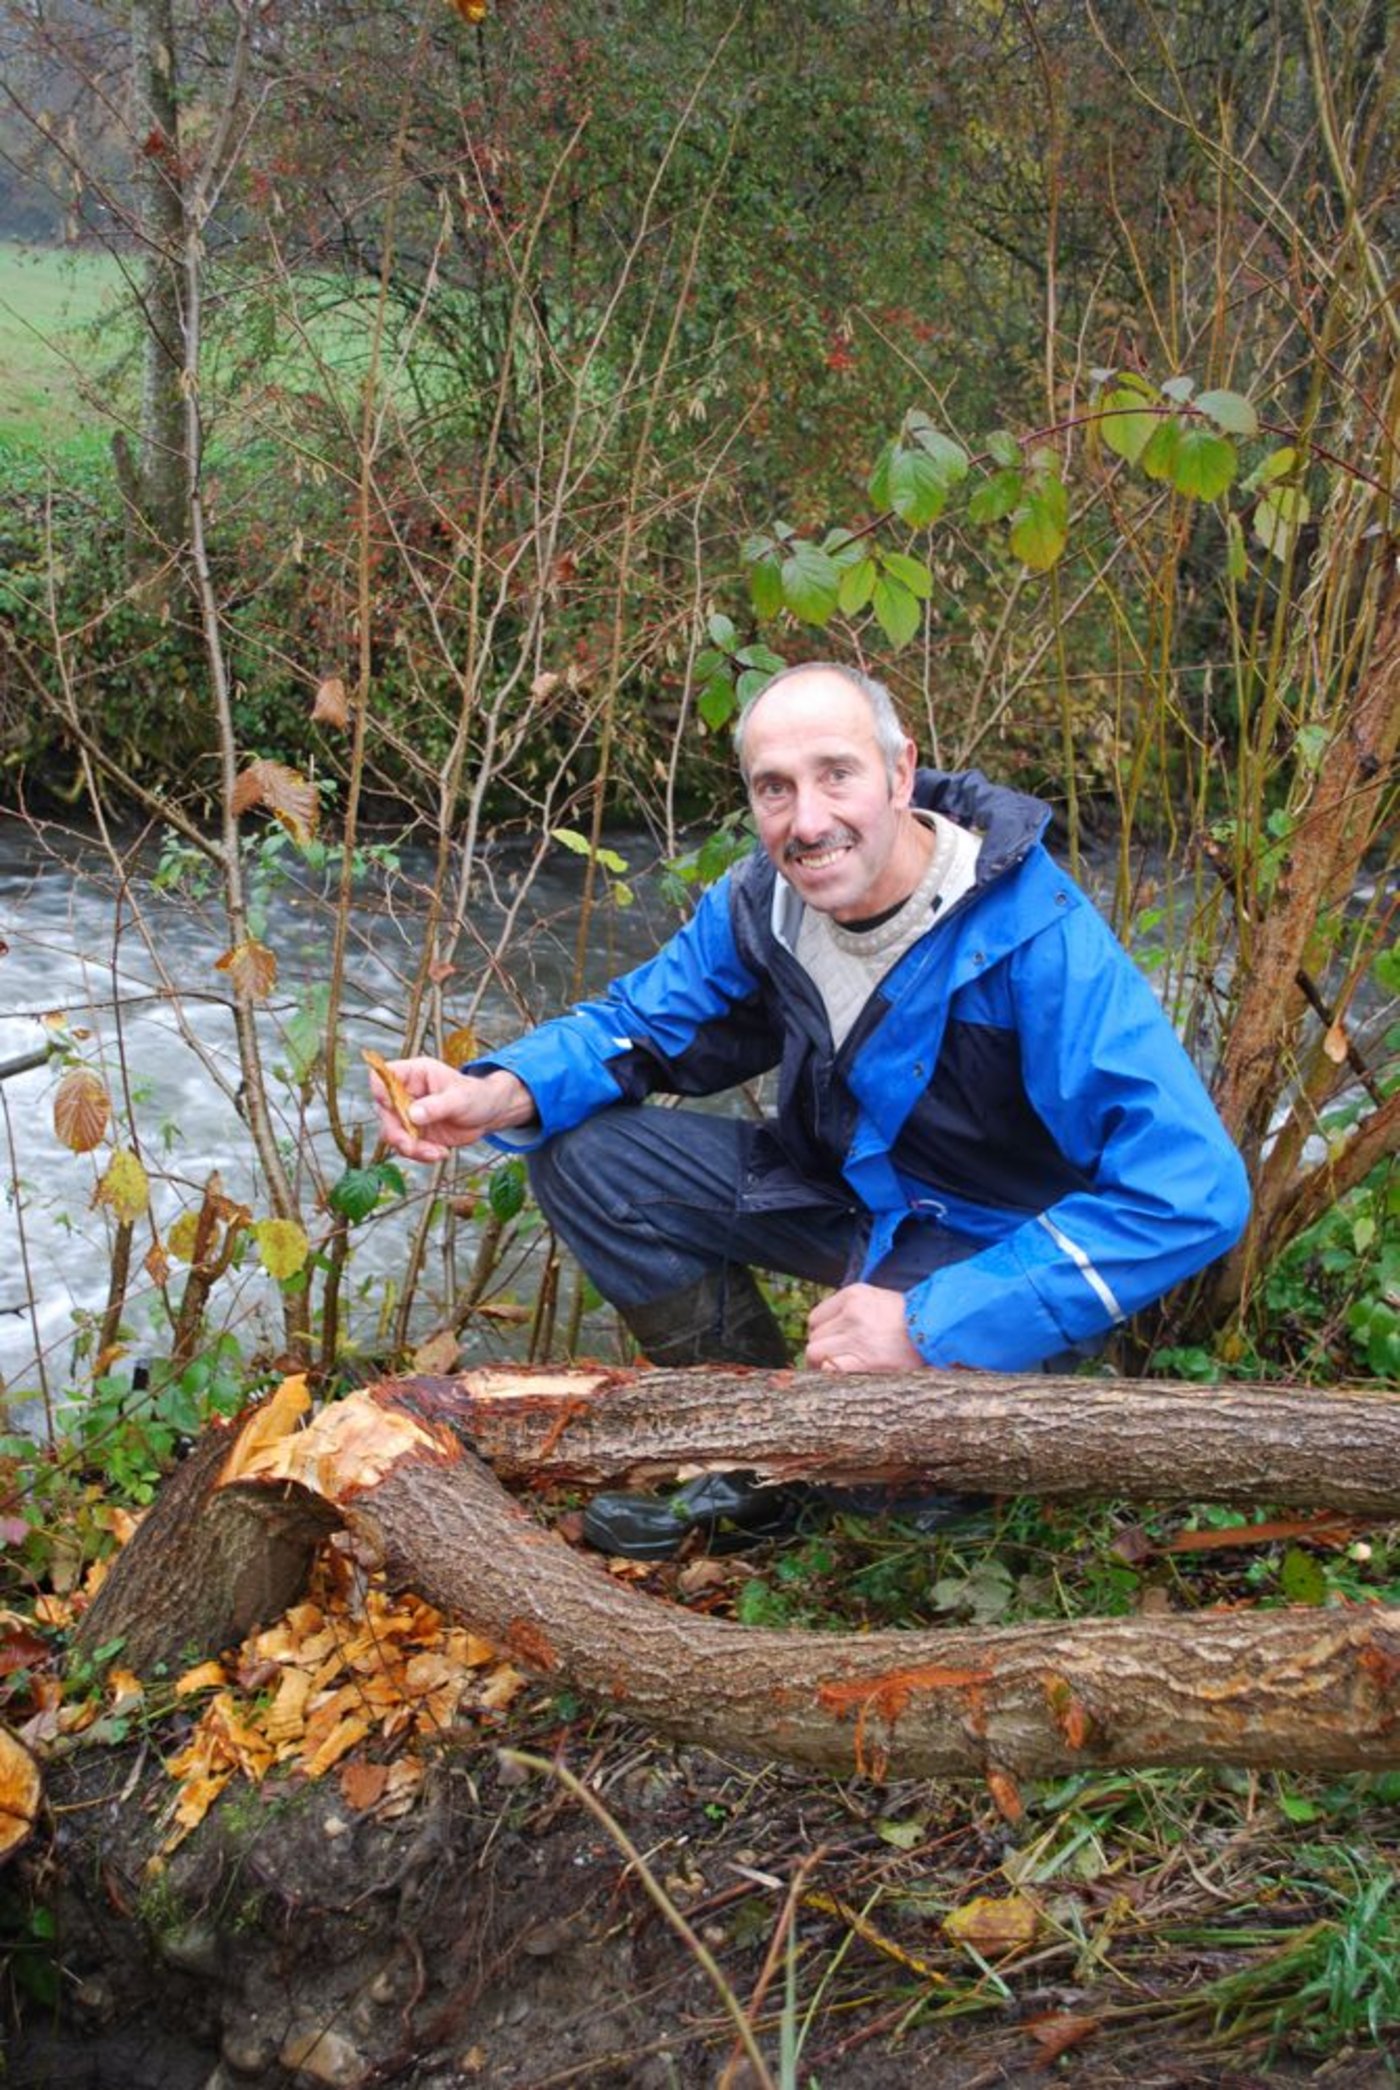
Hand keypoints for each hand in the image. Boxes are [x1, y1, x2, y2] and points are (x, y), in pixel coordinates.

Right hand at [368, 1057, 535, 1163]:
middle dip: (396, 1132)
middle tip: (411, 1145)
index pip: (383, 1076)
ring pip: (392, 1133)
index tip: (392, 1107)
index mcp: (414, 1074)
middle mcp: (406, 1093)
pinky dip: (421, 1154)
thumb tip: (413, 1114)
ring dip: (410, 1147)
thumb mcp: (460, 1099)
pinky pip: (407, 1147)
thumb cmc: (476, 1096)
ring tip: (435, 1153)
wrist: (488, 1114)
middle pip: (383, 1111)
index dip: (381, 1091)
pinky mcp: (415, 1133)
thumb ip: (436, 1106)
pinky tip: (441, 1153)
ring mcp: (409, 1114)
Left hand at [805, 1283, 921, 1371]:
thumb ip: (850, 1310)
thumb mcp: (878, 1300)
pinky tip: (847, 1375)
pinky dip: (832, 1374)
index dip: (820, 1335)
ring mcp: (858, 1336)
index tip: (830, 1345)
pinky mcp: (866, 1360)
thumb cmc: (909, 1320)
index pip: (815, 1318)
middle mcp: (852, 1313)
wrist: (938, 1330)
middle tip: (836, 1361)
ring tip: (841, 1369)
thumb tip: (825, 1334)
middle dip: (822, 1351)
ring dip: (824, 1364)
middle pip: (814, 1337)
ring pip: (816, 1353)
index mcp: (853, 1295)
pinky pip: (831, 1369)